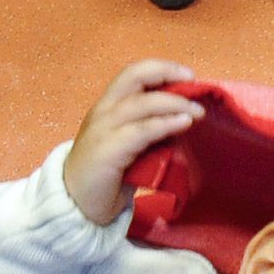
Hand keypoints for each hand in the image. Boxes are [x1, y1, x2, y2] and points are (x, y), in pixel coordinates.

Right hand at [62, 61, 202, 225]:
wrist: (76, 204)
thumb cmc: (107, 175)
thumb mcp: (131, 145)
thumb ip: (150, 129)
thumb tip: (184, 119)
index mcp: (108, 107)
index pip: (133, 74)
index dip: (161, 68)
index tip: (188, 76)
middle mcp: (103, 112)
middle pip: (134, 76)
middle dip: (167, 73)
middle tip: (194, 82)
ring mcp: (103, 130)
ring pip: (141, 103)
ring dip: (174, 103)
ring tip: (197, 112)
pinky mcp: (107, 151)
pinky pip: (140, 131)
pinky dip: (164, 124)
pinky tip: (182, 123)